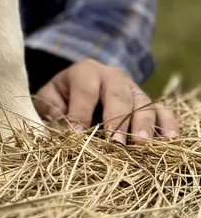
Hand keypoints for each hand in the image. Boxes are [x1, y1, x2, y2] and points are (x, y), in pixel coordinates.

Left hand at [34, 58, 178, 143]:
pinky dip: (167, 124)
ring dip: (142, 124)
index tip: (78, 136)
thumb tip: (59, 124)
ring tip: (140, 144)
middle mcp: (113, 77)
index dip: (80, 113)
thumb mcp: (50, 96)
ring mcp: (134, 89)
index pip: (85, 90)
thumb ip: (49, 107)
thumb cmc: (65, 95)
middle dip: (116, 119)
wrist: (84, 85)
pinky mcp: (149, 103)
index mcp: (86, 72)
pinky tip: (168, 140)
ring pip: (142, 103)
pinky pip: (163, 110)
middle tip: (114, 143)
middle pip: (117, 95)